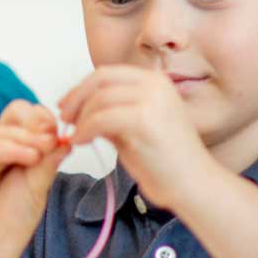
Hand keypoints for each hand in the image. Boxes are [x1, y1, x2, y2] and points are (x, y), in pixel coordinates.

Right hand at [0, 100, 66, 257]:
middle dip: (39, 123)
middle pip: (18, 111)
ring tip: (40, 159)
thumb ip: (49, 158)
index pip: (30, 116)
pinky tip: (29, 159)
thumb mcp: (40, 182)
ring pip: (8, 127)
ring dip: (30, 140)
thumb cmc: (12, 219)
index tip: (60, 140)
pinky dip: (14, 149)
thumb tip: (65, 136)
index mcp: (14, 148)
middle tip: (52, 142)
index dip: (46, 122)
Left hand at [58, 66, 218, 209]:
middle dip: (76, 98)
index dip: (81, 88)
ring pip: (98, 99)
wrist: (194, 184)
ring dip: (80, 119)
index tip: (65, 105)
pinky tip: (81, 142)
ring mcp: (152, 100)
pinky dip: (84, 130)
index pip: (107, 73)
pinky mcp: (144, 120)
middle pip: (100, 79)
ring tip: (75, 136)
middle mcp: (155, 84)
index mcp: (155, 82)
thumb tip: (80, 108)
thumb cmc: (165, 161)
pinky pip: (100, 119)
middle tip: (63, 119)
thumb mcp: (134, 127)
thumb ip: (112, 112)